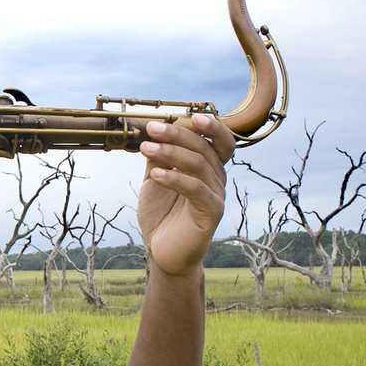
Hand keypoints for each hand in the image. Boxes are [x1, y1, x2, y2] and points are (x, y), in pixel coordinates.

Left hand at [136, 114, 234, 276]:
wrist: (162, 251)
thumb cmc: (161, 215)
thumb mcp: (155, 180)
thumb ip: (157, 157)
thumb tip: (152, 131)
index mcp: (208, 168)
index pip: (219, 141)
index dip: (210, 126)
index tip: (188, 114)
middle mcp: (217, 179)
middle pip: (205, 148)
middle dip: (178, 135)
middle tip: (152, 128)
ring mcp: (216, 195)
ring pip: (199, 165)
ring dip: (171, 154)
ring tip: (146, 149)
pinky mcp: (211, 213)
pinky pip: (196, 190)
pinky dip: (175, 178)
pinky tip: (155, 174)